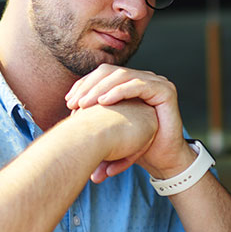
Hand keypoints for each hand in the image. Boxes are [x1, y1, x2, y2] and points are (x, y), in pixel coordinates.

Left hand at [66, 65, 193, 178]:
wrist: (163, 160)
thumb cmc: (137, 146)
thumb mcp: (110, 133)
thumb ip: (92, 127)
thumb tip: (65, 128)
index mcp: (129, 83)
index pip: (101, 75)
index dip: (83, 84)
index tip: (68, 102)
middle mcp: (142, 79)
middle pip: (108, 72)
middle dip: (88, 86)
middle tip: (72, 104)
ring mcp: (155, 82)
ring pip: (121, 75)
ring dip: (99, 88)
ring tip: (83, 104)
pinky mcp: (165, 90)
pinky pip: (138, 85)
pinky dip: (119, 91)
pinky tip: (103, 101)